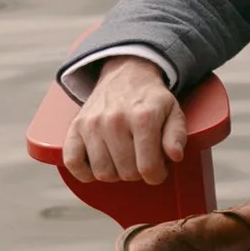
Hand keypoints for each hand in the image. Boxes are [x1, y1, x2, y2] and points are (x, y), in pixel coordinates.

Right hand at [62, 58, 187, 185]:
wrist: (125, 75)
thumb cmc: (151, 100)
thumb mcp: (174, 112)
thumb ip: (177, 135)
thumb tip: (175, 155)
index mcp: (143, 118)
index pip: (148, 167)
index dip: (157, 175)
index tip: (158, 170)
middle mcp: (115, 121)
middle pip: (126, 173)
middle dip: (138, 173)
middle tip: (141, 159)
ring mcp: (92, 124)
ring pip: (103, 173)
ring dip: (115, 173)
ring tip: (124, 159)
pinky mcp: (75, 127)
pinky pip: (72, 162)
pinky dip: (84, 172)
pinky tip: (98, 166)